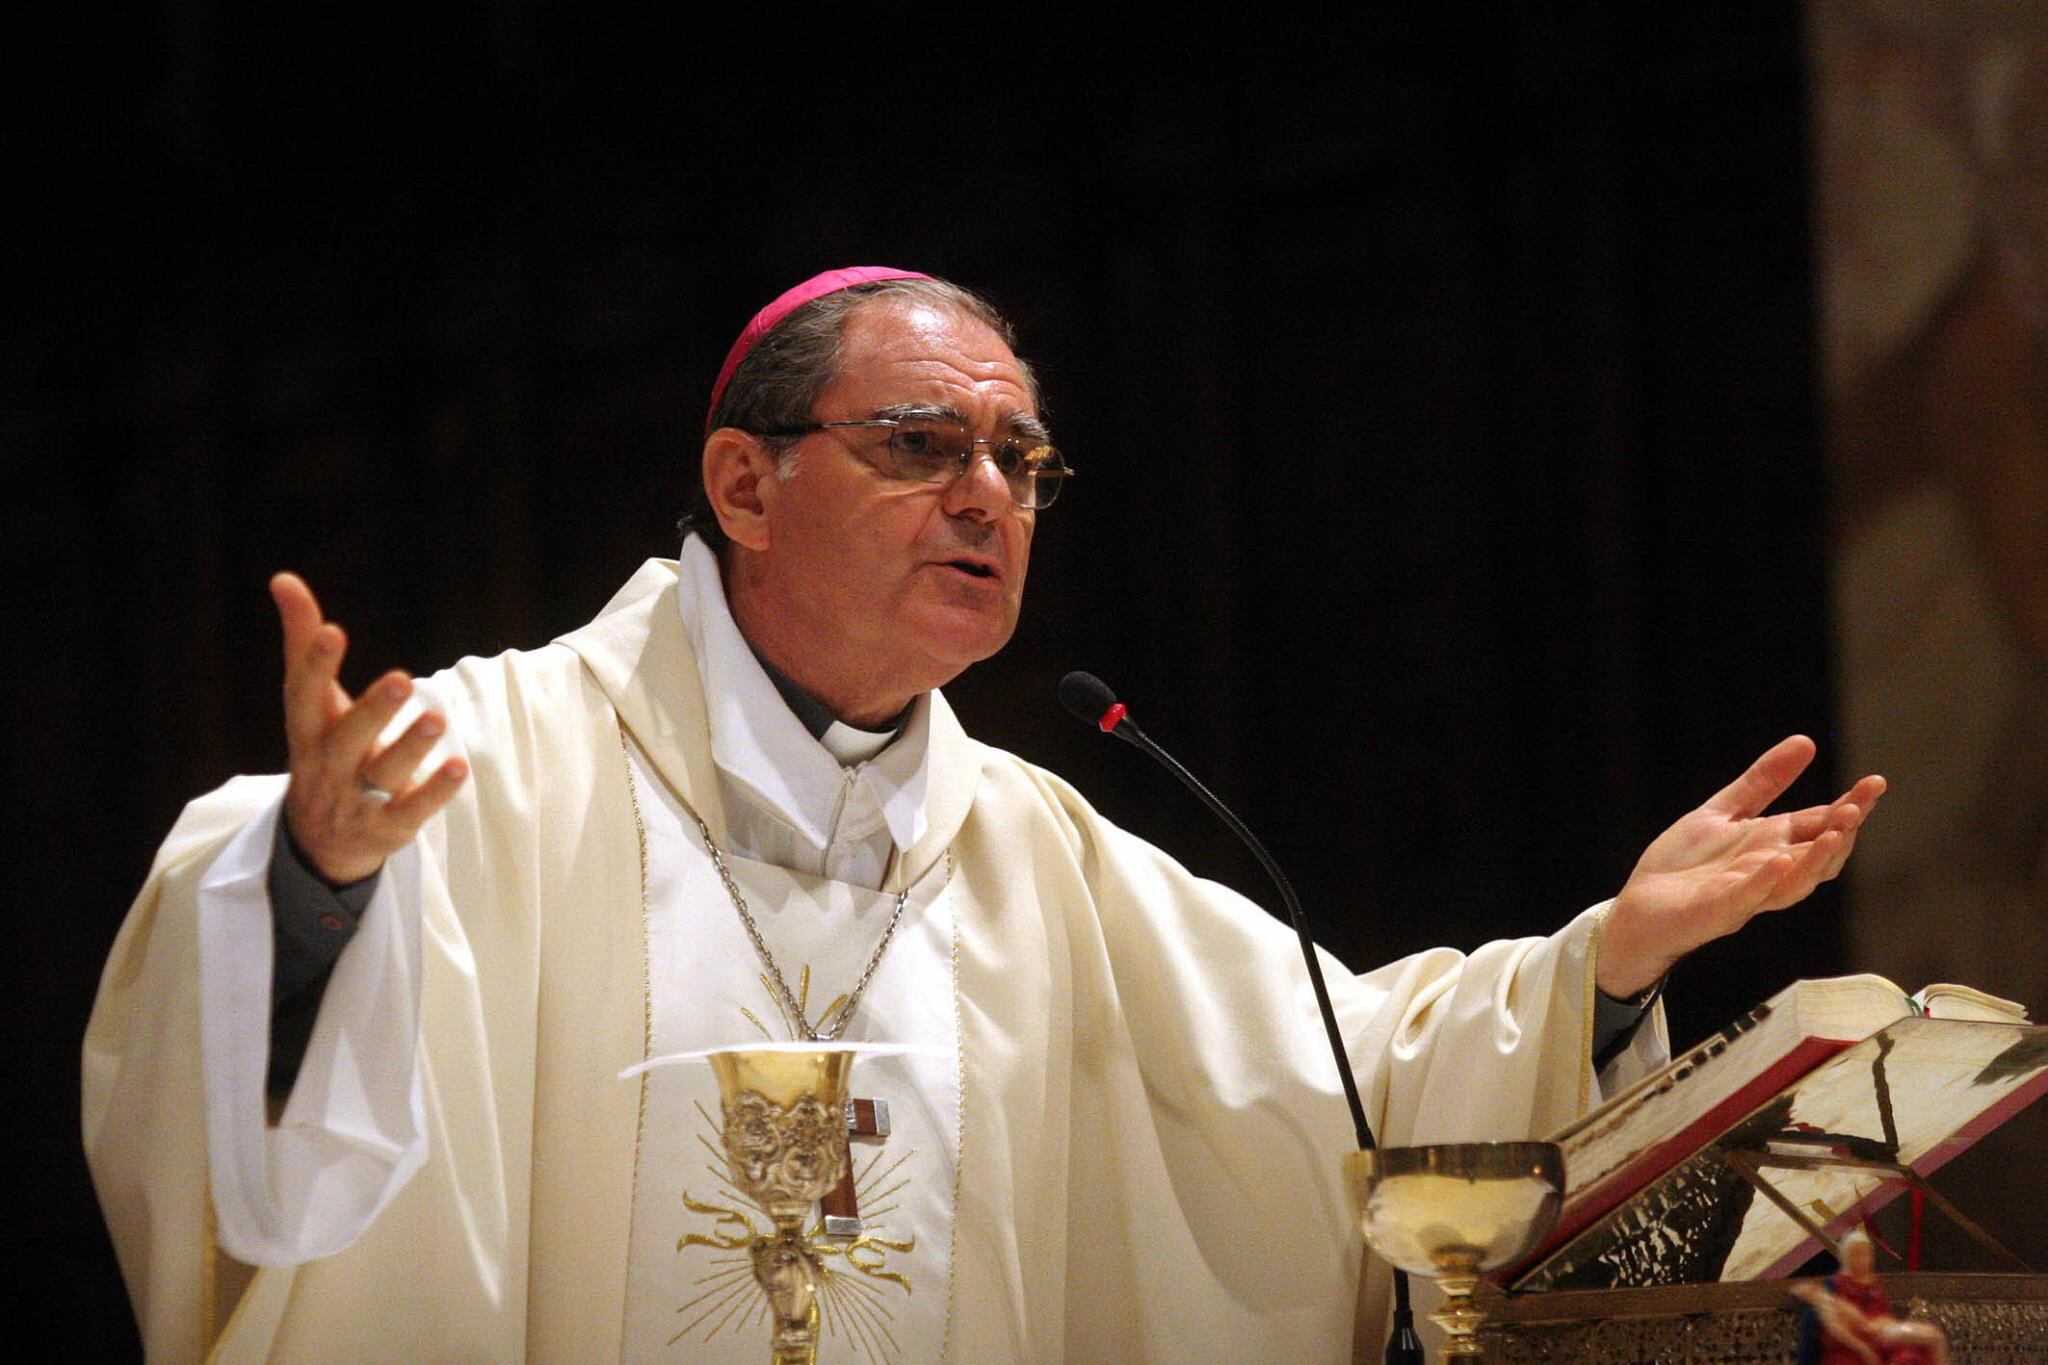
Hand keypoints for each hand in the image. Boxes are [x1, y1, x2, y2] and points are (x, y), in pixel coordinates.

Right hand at [273, 572, 467, 883]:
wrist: (320, 841)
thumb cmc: (323, 748)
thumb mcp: (311, 702)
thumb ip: (303, 641)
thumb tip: (283, 578)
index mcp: (308, 730)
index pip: (304, 696)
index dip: (316, 665)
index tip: (332, 631)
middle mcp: (328, 764)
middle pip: (348, 738)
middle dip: (374, 709)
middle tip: (403, 678)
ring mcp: (358, 799)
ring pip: (383, 773)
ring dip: (410, 746)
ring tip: (436, 718)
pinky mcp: (389, 826)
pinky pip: (412, 810)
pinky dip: (435, 791)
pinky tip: (459, 767)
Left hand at [1600, 736, 1884, 996]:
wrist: (1638, 908)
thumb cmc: (1683, 864)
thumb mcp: (1722, 811)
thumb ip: (1762, 782)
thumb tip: (1806, 741)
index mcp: (1773, 845)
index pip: (1822, 825)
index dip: (1851, 805)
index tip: (1875, 782)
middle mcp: (1769, 872)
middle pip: (1819, 855)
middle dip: (1842, 832)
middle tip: (1859, 806)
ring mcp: (1747, 894)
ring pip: (1795, 882)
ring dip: (1817, 859)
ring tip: (1837, 832)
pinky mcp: (1718, 911)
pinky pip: (1748, 897)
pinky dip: (1766, 880)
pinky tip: (1780, 859)